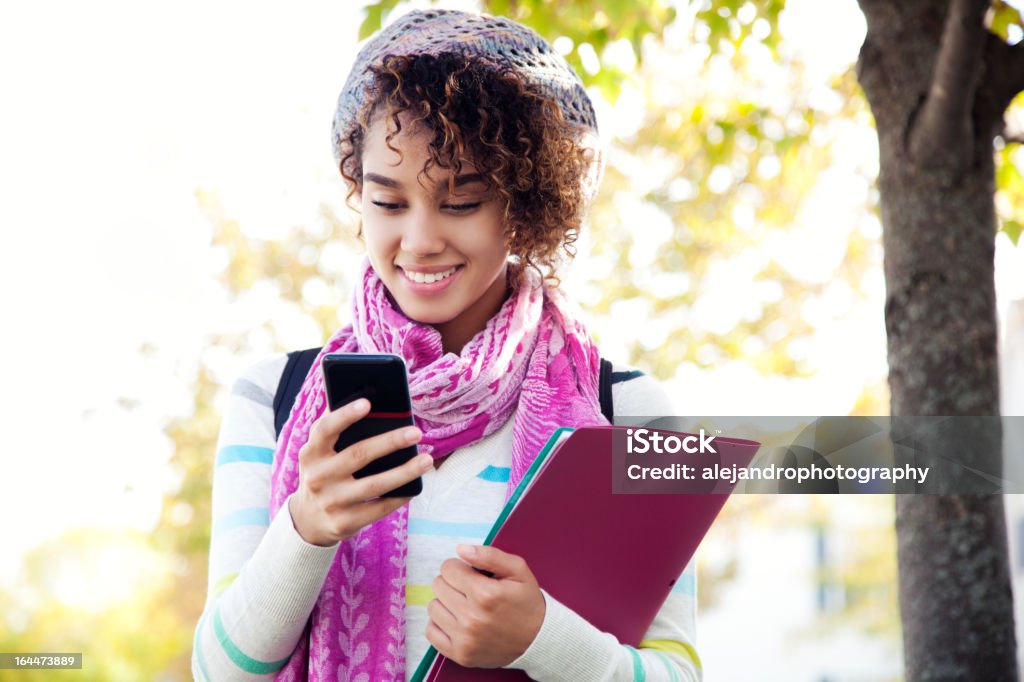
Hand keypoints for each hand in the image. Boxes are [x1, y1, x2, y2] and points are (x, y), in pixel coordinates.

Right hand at [288, 398, 432, 546]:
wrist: (307, 520)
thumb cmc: (324, 473)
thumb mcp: (320, 454)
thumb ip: (337, 432)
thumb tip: (373, 404)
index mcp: (312, 453)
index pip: (325, 429)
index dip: (345, 415)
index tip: (367, 403)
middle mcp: (318, 477)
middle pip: (359, 454)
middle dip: (390, 442)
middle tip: (416, 432)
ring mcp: (331, 502)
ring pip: (374, 484)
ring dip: (404, 471)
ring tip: (426, 460)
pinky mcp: (344, 522)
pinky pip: (379, 508)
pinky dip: (400, 496)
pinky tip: (415, 485)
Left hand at [425, 545, 545, 668]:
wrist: (538, 639)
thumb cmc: (526, 601)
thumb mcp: (517, 570)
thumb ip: (489, 555)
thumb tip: (460, 549)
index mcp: (485, 594)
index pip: (448, 569)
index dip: (460, 567)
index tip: (471, 574)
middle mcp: (472, 618)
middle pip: (438, 586)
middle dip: (452, 582)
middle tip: (469, 589)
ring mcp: (465, 639)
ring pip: (433, 607)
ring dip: (446, 602)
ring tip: (465, 605)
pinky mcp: (460, 655)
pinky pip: (431, 632)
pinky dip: (440, 623)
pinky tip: (457, 620)